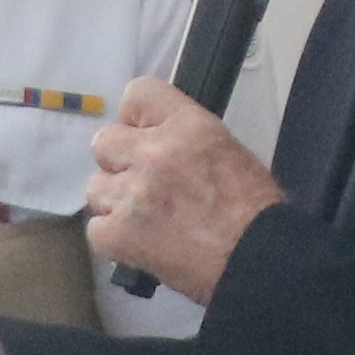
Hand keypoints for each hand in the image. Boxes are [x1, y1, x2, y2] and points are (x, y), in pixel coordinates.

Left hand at [84, 81, 284, 298]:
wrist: (258, 259)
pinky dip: (114, 239)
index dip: (135, 119)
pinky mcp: (119, 234)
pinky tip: (141, 244)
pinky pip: (95, 229)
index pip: (136, 95)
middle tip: (144, 185)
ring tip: (146, 221)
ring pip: (96, 188)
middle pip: (104, 142)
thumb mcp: (226, 151)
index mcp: (187, 126)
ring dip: (116, 203)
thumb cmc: (254, 211)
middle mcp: (154, 153)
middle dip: (120, 163)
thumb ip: (183, 140)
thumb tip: (155, 142)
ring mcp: (132, 194)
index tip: (142, 136)